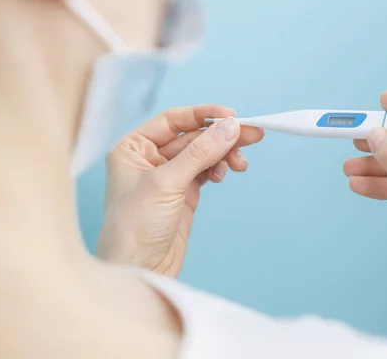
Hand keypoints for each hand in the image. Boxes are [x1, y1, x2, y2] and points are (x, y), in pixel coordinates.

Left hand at [97, 105, 263, 276]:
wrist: (138, 270)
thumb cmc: (135, 226)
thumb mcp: (167, 183)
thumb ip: (200, 152)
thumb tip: (230, 126)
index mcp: (133, 148)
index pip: (172, 120)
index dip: (202, 115)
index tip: (231, 115)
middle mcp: (149, 159)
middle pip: (192, 137)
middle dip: (221, 136)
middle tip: (253, 134)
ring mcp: (168, 178)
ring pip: (202, 154)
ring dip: (223, 154)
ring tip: (241, 164)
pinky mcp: (183, 195)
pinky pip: (206, 172)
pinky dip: (219, 169)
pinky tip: (227, 172)